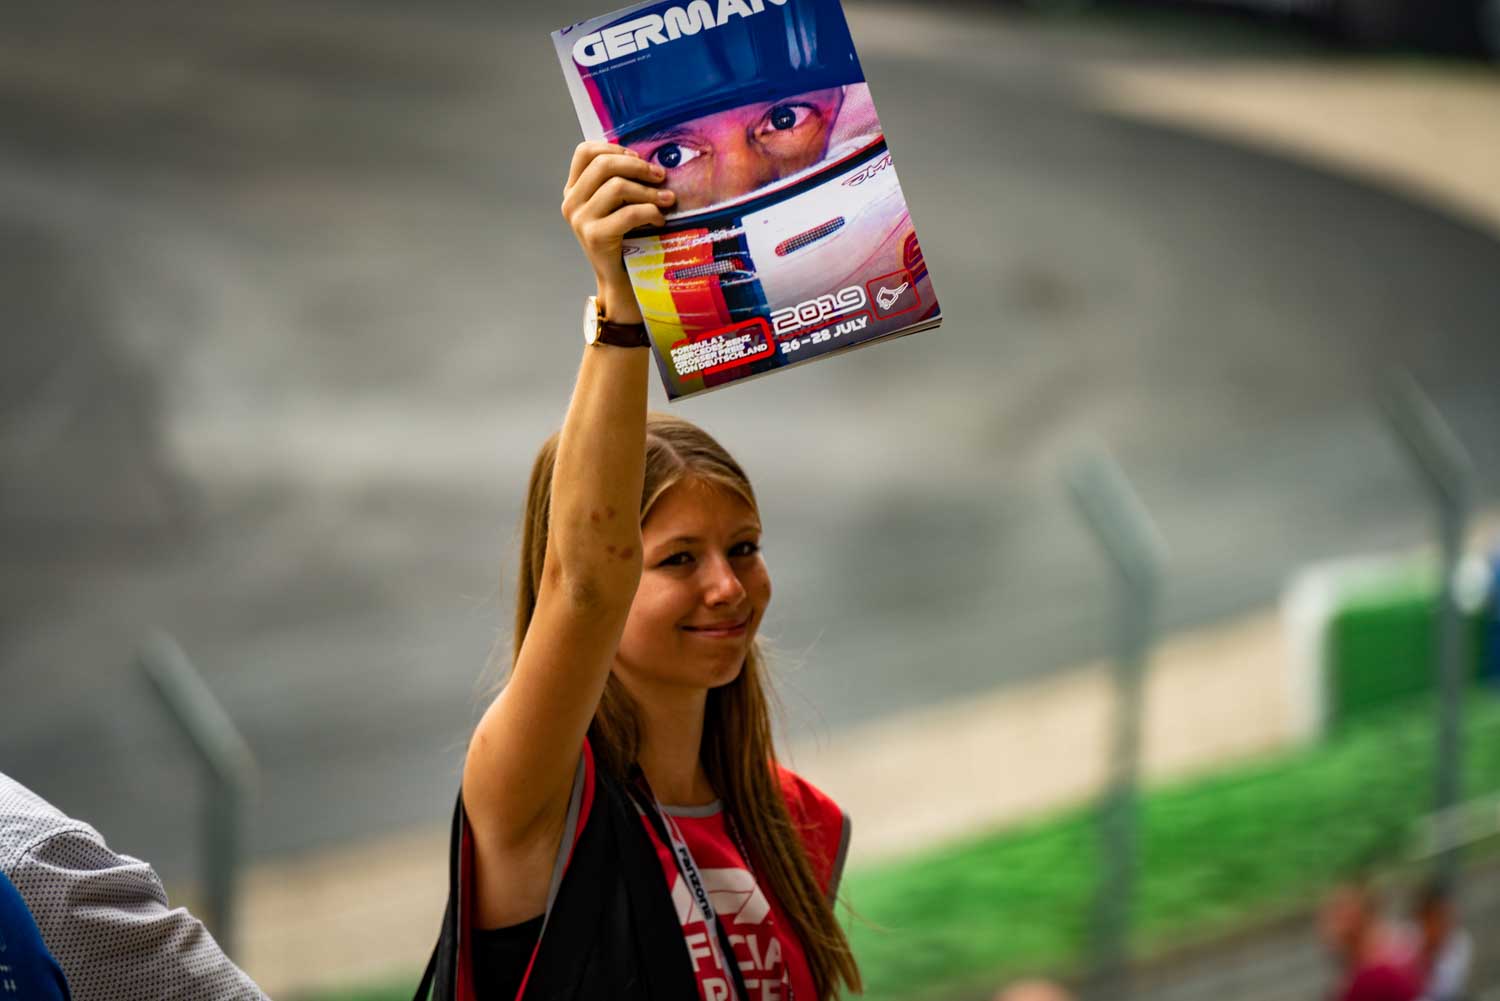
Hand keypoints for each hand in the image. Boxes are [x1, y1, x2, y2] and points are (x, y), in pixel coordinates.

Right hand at [561, 141, 675, 323]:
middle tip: (661, 176)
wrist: (623, 283)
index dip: (615, 148)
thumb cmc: (627, 239)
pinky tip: (660, 220)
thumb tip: (649, 158)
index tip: (639, 160)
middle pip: (603, 164)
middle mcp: (571, 203)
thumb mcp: (618, 205)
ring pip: (617, 187)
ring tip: (667, 200)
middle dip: (638, 166)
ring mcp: (580, 220)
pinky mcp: (595, 237)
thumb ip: (621, 180)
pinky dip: (650, 212)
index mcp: (574, 190)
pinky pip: (629, 213)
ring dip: (649, 191)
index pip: (585, 151)